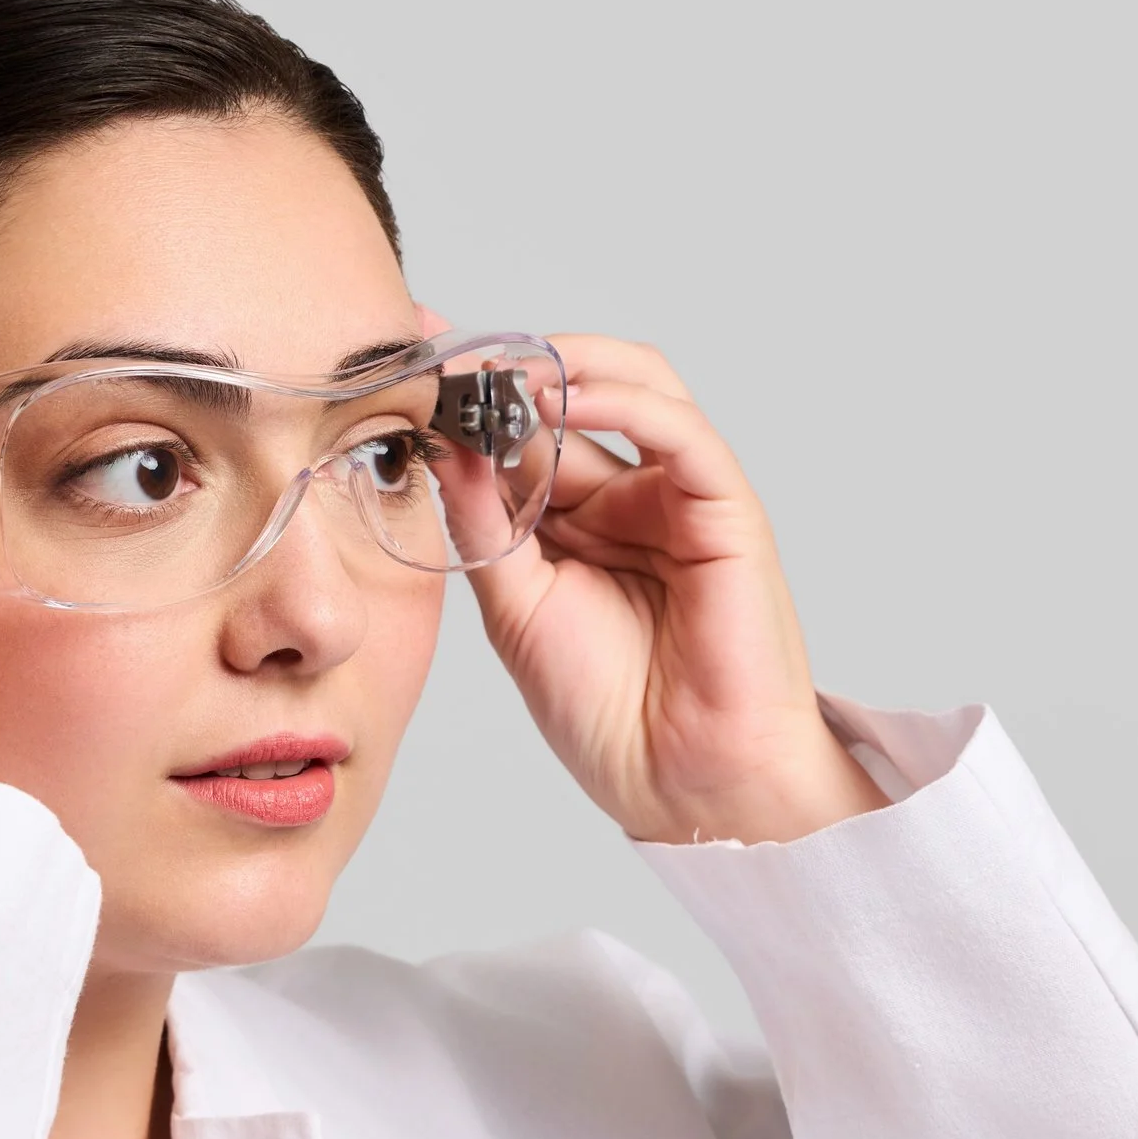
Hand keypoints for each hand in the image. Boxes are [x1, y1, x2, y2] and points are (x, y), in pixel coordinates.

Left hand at [441, 322, 885, 844]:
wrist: (678, 782)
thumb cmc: (605, 710)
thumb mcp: (514, 603)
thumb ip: (484, 521)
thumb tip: (443, 444)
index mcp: (577, 524)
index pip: (524, 435)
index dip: (472, 399)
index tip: (410, 368)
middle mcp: (629, 499)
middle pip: (574, 398)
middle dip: (508, 369)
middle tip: (445, 356)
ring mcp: (680, 498)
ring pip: (634, 389)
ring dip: (563, 369)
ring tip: (499, 372)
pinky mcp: (727, 509)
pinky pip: (679, 431)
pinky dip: (621, 401)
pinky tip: (562, 399)